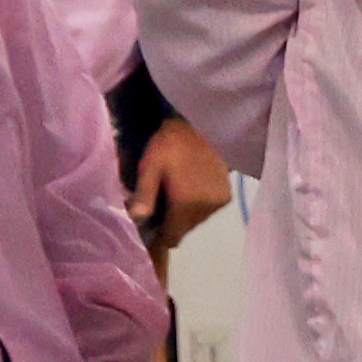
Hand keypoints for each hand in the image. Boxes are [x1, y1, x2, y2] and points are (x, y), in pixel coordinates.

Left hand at [131, 117, 234, 244]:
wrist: (205, 123)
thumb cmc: (173, 143)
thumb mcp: (151, 165)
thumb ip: (144, 194)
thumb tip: (135, 219)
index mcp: (186, 205)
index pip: (172, 237)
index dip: (159, 236)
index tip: (151, 224)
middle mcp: (204, 210)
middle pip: (183, 229)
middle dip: (171, 221)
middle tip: (160, 199)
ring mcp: (217, 204)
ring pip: (195, 221)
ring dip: (184, 212)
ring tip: (175, 190)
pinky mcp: (226, 196)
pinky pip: (206, 211)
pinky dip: (197, 205)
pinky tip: (191, 187)